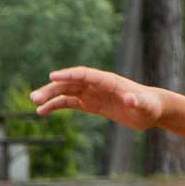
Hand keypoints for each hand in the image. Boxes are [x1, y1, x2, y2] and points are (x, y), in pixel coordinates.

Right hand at [32, 67, 166, 129]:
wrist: (150, 110)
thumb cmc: (149, 107)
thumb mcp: (144, 106)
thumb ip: (137, 102)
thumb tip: (130, 99)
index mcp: (107, 80)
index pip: (84, 74)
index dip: (68, 75)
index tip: (52, 76)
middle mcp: (96, 84)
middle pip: (70, 83)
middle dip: (52, 88)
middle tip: (34, 97)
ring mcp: (92, 93)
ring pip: (66, 91)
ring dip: (50, 96)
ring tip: (34, 103)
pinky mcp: (91, 103)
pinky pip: (69, 102)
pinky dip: (56, 105)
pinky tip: (42, 111)